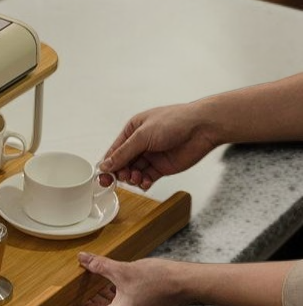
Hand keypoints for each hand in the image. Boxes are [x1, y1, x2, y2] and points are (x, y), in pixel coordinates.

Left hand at [77, 252, 187, 305]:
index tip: (67, 284)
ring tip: (90, 270)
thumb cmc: (156, 281)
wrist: (185, 283)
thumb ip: (98, 265)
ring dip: (102, 286)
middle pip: (99, 304)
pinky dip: (115, 287)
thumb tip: (82, 258)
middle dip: (89, 288)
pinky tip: (109, 273)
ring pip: (111, 300)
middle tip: (78, 273)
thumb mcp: (121, 270)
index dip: (77, 294)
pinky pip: (122, 298)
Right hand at [100, 102, 218, 189]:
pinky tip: (146, 183)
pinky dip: (144, 182)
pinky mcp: (162, 167)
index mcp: (132, 130)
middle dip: (121, 172)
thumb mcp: (142, 136)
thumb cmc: (174, 122)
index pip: (114, 150)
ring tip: (137, 178)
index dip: (108, 164)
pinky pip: (147, 178)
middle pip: (123, 163)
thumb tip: (106, 165)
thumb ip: (123, 153)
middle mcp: (140, 143)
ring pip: (134, 172)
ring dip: (133, 178)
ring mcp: (151, 156)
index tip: (103, 176)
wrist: (202, 128)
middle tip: (123, 178)